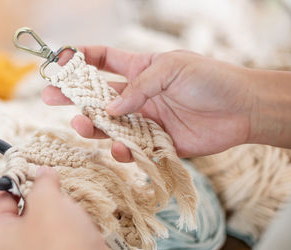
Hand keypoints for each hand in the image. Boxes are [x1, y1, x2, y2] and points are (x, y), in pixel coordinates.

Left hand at [0, 166, 126, 249]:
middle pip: (24, 209)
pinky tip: (80, 226)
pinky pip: (60, 235)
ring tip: (70, 212)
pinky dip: (70, 227)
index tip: (33, 169)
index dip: (18, 180)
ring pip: (45, 221)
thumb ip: (42, 181)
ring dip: (59, 211)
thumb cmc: (62, 245)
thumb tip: (44, 173)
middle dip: (43, 197)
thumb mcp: (48, 199)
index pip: (2, 197)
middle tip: (55, 190)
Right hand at [42, 46, 256, 158]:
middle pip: (96, 95)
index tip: (59, 62)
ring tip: (81, 125)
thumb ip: (139, 87)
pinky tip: (121, 148)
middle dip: (71, 94)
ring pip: (108, 124)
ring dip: (92, 125)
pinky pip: (131, 148)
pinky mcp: (154, 143)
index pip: (102, 60)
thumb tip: (111, 109)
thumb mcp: (172, 69)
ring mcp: (143, 119)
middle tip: (48, 95)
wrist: (242, 109)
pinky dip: (122, 150)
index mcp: (139, 69)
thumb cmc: (210, 80)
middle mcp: (137, 95)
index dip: (79, 59)